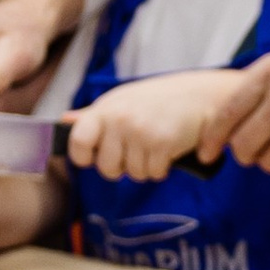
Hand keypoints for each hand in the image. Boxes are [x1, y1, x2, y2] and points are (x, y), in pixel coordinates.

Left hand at [66, 71, 247, 186]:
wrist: (204, 96)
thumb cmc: (161, 100)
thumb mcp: (125, 101)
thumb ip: (95, 115)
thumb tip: (65, 121)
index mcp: (107, 108)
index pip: (77, 140)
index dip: (83, 156)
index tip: (94, 157)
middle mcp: (120, 119)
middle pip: (106, 168)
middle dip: (122, 168)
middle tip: (137, 151)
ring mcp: (140, 131)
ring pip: (133, 174)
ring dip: (146, 167)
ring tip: (157, 144)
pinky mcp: (162, 143)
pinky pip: (153, 174)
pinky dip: (162, 168)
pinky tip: (169, 149)